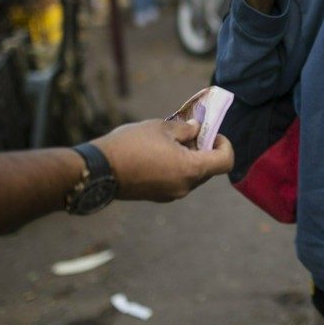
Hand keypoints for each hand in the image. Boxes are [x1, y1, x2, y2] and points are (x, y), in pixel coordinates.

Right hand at [91, 119, 233, 201]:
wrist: (98, 169)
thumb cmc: (131, 144)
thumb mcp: (162, 128)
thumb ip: (186, 129)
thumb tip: (197, 129)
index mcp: (191, 169)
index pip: (225, 161)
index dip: (224, 144)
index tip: (212, 133)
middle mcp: (185, 186)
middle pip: (209, 168)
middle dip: (205, 149)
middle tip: (191, 132)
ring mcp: (171, 194)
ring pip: (192, 175)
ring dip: (190, 158)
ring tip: (171, 140)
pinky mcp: (157, 196)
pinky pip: (177, 181)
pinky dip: (177, 167)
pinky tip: (160, 153)